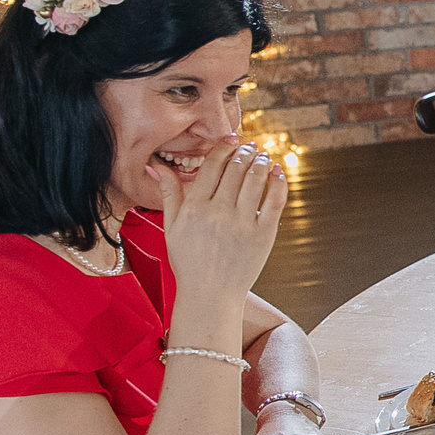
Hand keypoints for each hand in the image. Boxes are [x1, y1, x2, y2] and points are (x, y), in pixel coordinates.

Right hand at [153, 141, 287, 310]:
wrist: (209, 295)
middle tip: (249, 145)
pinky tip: (277, 173)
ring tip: (262, 156)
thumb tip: (156, 165)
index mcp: (194, 208)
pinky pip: (274, 201)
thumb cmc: (189, 261)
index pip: (211, 166)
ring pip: (255, 180)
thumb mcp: (171, 227)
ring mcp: (242, 224)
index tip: (231, 139)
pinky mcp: (263, 235)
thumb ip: (169, 193)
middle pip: (235, 169)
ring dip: (261, 162)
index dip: (223, 148)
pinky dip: (278, 183)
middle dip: (244, 152)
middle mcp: (218, 213)